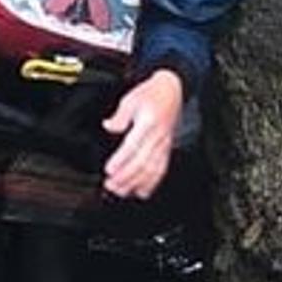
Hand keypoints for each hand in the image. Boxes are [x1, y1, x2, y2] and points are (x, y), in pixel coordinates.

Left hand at [101, 69, 182, 199]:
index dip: (121, 160)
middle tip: (111, 185)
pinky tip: (142, 192)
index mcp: (149, 123)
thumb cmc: (152, 94)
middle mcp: (158, 136)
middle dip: (126, 177)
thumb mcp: (131, 98)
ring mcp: (164, 145)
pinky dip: (151, 183)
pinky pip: (161, 170)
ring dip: (136, 183)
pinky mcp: (167, 150)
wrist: (173, 90)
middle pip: (142, 162)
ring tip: (121, 191)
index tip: (109, 170)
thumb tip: (109, 126)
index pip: (134, 146)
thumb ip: (120, 115)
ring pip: (152, 170)